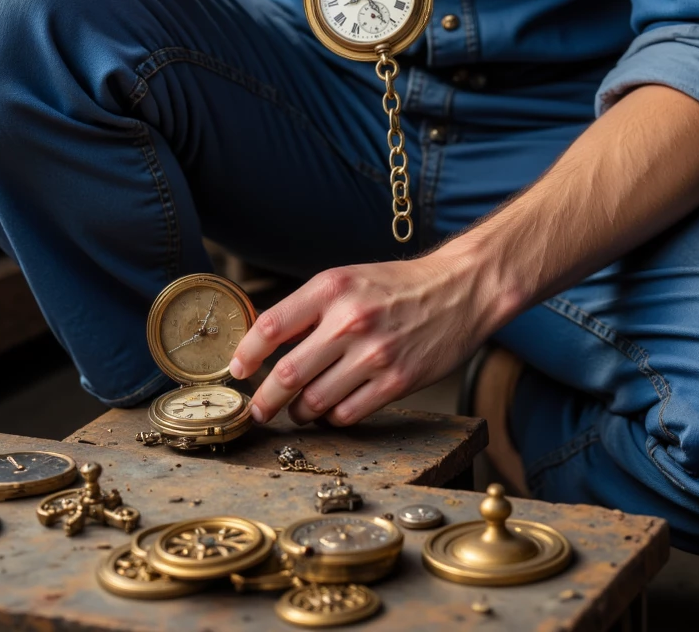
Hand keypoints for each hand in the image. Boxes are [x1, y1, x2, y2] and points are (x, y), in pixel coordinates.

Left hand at [228, 249, 506, 427]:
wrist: (460, 289)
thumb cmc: (399, 286)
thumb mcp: (349, 280)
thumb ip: (309, 308)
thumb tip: (264, 340)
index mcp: (332, 288)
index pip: (271, 326)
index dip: (246, 354)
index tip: (238, 370)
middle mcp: (350, 320)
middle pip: (288, 373)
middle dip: (265, 399)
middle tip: (257, 409)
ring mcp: (375, 354)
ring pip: (315, 402)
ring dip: (299, 413)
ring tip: (299, 409)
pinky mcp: (397, 382)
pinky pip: (347, 414)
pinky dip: (333, 418)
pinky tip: (334, 408)